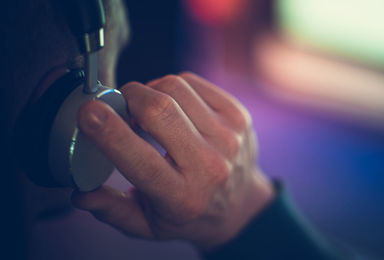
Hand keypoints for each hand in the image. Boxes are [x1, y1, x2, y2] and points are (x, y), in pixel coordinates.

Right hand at [72, 72, 273, 249]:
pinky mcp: (238, 116)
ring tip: (147, 110)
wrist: (240, 203)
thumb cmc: (188, 212)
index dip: (109, 132)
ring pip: (175, 87)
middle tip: (120, 106)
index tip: (88, 112)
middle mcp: (209, 166)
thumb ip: (113, 210)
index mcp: (181, 197)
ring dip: (150, 91)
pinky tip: (172, 106)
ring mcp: (228, 137)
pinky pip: (193, 82)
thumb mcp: (148, 225)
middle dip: (128, 97)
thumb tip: (79, 194)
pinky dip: (173, 87)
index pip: (140, 160)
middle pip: (159, 110)